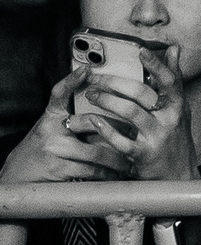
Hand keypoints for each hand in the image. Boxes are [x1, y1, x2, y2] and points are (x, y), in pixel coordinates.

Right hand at [0, 72, 133, 185]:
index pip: (58, 94)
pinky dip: (108, 173)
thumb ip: (71, 112)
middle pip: (91, 122)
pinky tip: (119, 172)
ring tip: (134, 156)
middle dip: (120, 127)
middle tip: (139, 127)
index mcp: (50, 116)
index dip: (71, 81)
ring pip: (96, 152)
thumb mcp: (51, 124)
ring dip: (119, 156)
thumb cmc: (43, 145)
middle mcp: (51, 131)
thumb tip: (103, 94)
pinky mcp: (59, 170)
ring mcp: (55, 151)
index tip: (86, 70)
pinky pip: (91, 171)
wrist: (18, 173)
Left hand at [75, 45, 196, 182]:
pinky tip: (94, 121)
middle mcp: (170, 119)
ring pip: (130, 112)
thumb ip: (174, 79)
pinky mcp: (143, 155)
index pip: (170, 80)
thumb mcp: (180, 108)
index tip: (141, 51)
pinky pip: (120, 139)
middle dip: (115, 83)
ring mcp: (156, 137)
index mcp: (179, 105)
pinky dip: (105, 129)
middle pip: (142, 94)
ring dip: (107, 101)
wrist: (179, 176)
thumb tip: (174, 48)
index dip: (156, 65)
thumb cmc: (176, 137)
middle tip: (95, 79)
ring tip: (91, 96)